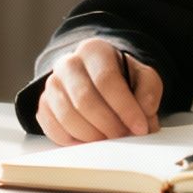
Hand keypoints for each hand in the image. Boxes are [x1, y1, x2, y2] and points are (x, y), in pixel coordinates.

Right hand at [36, 38, 163, 144]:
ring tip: (110, 141)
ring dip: (92, 136)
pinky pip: (54, 128)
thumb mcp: (142, 77)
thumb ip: (149, 90)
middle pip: (84, 99)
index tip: (140, 128)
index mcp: (94, 50)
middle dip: (108, 125)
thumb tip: (145, 109)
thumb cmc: (121, 79)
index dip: (125, 108)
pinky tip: (91, 141)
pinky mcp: (43, 105)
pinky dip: (74, 141)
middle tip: (124, 138)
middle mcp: (68, 63)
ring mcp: (52, 84)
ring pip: (67, 116)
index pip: (106, 79)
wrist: (96, 79)